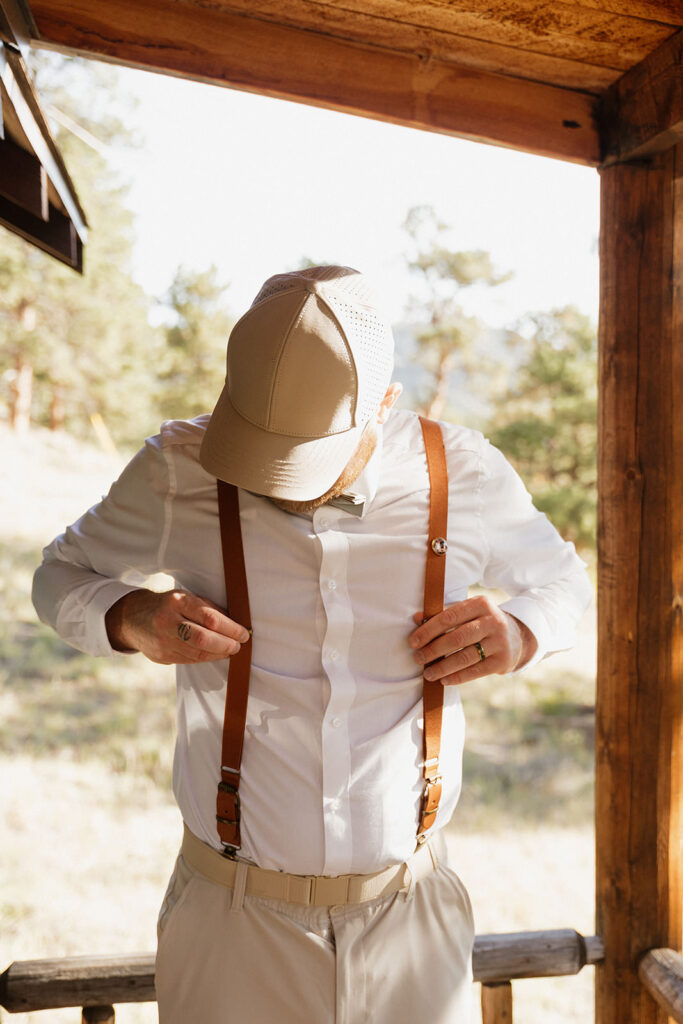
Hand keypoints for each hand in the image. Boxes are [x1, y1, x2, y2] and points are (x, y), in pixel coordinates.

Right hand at [105, 588, 249, 664]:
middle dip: (226, 644)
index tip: (243, 633)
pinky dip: (206, 658)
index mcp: (177, 602)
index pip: (210, 618)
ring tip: (230, 650)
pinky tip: (215, 654)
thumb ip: (208, 608)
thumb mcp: (185, 598)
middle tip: (238, 645)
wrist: (132, 619)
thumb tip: (235, 623)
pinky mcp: (162, 656)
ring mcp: (163, 641)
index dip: (231, 628)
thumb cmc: (167, 605)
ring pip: (197, 654)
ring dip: (218, 654)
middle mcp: (168, 621)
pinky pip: (189, 660)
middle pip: (203, 639)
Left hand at [409, 595, 536, 684]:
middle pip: (457, 637)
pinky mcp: (502, 661)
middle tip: (418, 658)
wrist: (516, 637)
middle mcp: (493, 621)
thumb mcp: (467, 613)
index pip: (449, 617)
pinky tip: (444, 680)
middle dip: (433, 650)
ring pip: (465, 657)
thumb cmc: (481, 623)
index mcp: (481, 604)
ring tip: (428, 673)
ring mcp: (500, 642)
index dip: (428, 630)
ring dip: (443, 667)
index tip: (413, 642)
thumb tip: (416, 618)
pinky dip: (457, 677)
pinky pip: (475, 671)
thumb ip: (443, 615)